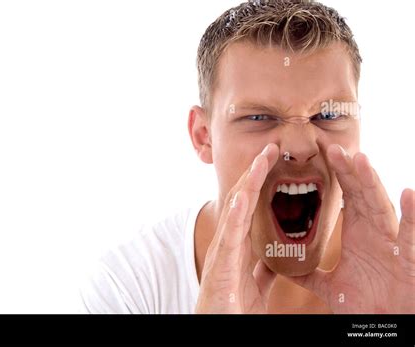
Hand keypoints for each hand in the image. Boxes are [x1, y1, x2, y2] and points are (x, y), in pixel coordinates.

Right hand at [195, 143, 278, 312]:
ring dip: (248, 184)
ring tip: (260, 161)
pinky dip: (234, 216)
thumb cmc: (233, 310)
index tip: (272, 160)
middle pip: (242, 199)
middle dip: (256, 172)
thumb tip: (274, 260)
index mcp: (239, 245)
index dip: (261, 181)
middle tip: (270, 148)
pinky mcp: (221, 267)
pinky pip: (229, 238)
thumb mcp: (256, 285)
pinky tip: (241, 198)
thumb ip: (263, 269)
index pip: (250, 204)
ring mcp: (223, 253)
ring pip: (236, 211)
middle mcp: (229, 243)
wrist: (219, 331)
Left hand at [286, 144, 414, 312]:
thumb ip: (308, 273)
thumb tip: (284, 267)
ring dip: (371, 183)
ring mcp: (391, 243)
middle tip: (332, 148)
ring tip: (359, 159)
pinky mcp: (407, 260)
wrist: (383, 328)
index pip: (346, 196)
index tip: (323, 154)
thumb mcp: (329, 285)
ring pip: (381, 206)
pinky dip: (410, 215)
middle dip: (348, 170)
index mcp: (357, 233)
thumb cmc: (366, 303)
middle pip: (360, 194)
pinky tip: (407, 193)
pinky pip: (409, 235)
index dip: (337, 174)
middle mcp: (375, 232)